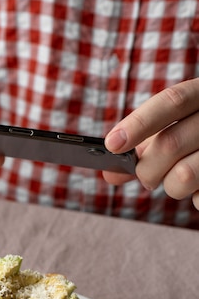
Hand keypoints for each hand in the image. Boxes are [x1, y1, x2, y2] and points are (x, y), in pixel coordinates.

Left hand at [104, 78, 198, 208]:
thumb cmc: (197, 139)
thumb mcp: (174, 132)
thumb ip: (144, 150)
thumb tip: (109, 174)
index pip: (172, 101)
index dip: (139, 123)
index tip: (112, 145)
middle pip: (170, 144)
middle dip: (146, 169)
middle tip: (146, 177)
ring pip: (183, 176)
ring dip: (170, 187)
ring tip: (178, 181)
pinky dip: (195, 197)